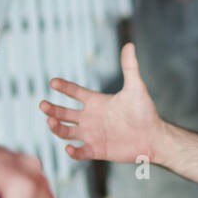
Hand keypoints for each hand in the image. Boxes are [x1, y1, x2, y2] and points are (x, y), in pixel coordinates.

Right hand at [39, 43, 163, 163]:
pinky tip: (70, 148)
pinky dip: (73, 152)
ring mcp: (92, 135)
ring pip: (67, 132)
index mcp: (96, 102)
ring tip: (51, 122)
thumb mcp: (136, 88)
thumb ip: (130, 68)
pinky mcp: (97, 150)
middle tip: (43, 104)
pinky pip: (81, 152)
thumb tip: (130, 44)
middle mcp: (91, 118)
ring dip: (57, 128)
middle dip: (52, 109)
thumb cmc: (145, 112)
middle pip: (64, 113)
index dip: (64, 87)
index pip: (74, 93)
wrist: (154, 137)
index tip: (53, 82)